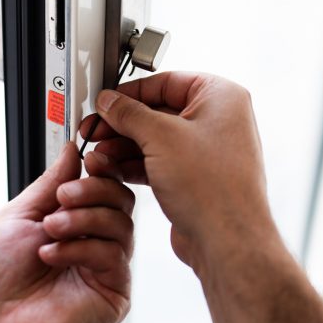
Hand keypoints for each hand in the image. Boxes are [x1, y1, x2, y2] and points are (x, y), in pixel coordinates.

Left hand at [0, 142, 134, 322]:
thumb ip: (50, 184)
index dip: (102, 169)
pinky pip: (114, 255)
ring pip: (121, 224)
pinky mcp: (114, 295)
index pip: (106, 187)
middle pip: (122, 200)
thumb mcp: (19, 217)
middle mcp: (96, 246)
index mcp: (75, 226)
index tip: (90, 157)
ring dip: (83, 218)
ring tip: (50, 229)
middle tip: (63, 198)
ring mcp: (106, 272)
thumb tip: (72, 150)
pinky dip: (81, 247)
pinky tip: (52, 255)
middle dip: (93, 190)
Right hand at [79, 72, 276, 276]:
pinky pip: (161, 161)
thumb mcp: (160, 137)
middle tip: (96, 129)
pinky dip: (136, 164)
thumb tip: (110, 101)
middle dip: (123, 124)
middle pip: (158, 111)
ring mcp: (208, 151)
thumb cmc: (213, 188)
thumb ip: (129, 114)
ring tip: (99, 154)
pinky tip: (113, 169)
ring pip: (157, 138)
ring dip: (125, 146)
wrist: (227, 240)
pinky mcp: (197, 177)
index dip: (130, 92)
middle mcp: (219, 120)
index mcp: (221, 97)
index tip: (106, 101)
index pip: (166, 82)